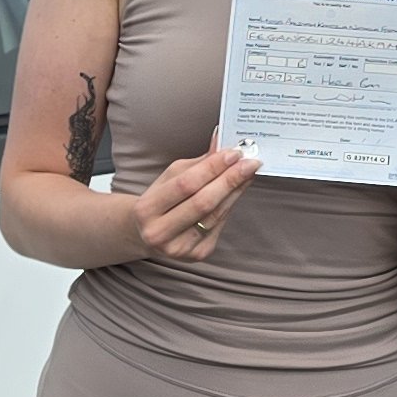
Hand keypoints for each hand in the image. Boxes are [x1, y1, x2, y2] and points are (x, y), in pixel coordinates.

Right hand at [135, 140, 259, 262]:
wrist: (148, 233)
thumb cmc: (161, 201)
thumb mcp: (170, 178)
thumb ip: (198, 163)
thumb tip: (222, 142)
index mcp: (146, 209)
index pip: (186, 184)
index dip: (212, 168)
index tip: (233, 153)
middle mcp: (159, 233)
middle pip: (203, 202)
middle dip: (229, 180)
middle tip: (249, 163)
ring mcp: (179, 248)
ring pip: (215, 215)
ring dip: (235, 191)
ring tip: (247, 173)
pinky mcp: (197, 254)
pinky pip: (219, 225)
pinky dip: (230, 205)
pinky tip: (236, 191)